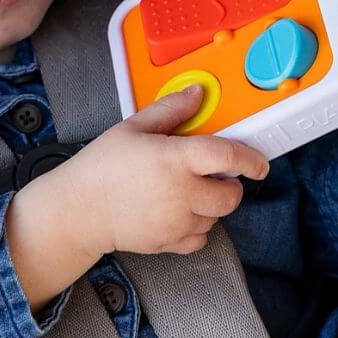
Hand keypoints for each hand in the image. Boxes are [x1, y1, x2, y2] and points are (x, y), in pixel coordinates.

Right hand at [75, 88, 269, 256]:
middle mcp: (183, 194)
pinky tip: (181, 213)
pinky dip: (198, 228)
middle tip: (214, 175)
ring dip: (212, 205)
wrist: (78, 210)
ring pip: (216, 218)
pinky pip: (200, 239)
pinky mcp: (169, 244)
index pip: (228, 158)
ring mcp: (177, 222)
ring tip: (189, 192)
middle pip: (231, 196)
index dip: (251, 159)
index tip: (259, 162)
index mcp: (176, 159)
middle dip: (231, 185)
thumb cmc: (102, 166)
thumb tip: (197, 93)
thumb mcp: (134, 127)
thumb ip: (170, 109)